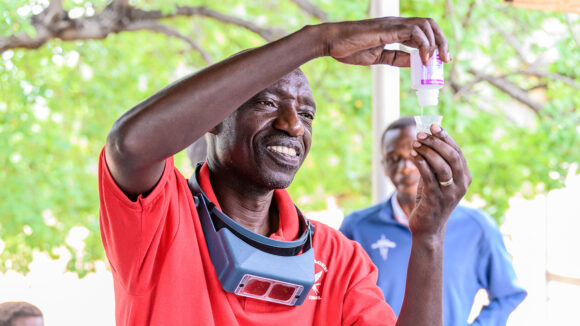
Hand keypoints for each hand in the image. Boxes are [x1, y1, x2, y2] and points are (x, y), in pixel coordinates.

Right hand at [320, 17, 450, 66]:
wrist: (332, 42)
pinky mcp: (388, 29)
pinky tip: (422, 59)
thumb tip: (414, 63)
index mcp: (395, 30)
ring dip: (435, 44)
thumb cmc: (350, 49)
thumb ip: (396, 58)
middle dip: (441, 42)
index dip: (435, 45)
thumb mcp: (378, 57)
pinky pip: (414, 32)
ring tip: (434, 62)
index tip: (440, 61)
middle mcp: (397, 24)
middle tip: (445, 61)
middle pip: (430, 25)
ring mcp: (393, 24)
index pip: (423, 32)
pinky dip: (423, 45)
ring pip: (426, 25)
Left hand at [409, 124, 470, 236]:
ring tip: (415, 144)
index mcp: (465, 177)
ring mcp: (450, 193)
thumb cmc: (431, 199)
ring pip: (442, 165)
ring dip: (427, 151)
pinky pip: (429, 176)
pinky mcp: (436, 199)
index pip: (457, 152)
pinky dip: (420, 163)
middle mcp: (461, 185)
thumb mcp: (437, 179)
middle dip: (436, 142)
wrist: (428, 227)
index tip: (433, 126)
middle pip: (452, 156)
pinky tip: (413, 155)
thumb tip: (426, 138)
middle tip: (421, 134)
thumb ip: (435, 162)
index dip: (445, 137)